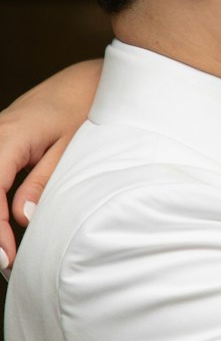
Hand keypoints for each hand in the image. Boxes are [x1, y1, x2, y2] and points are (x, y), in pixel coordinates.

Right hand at [0, 59, 102, 267]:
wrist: (91, 79)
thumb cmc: (86, 109)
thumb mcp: (72, 149)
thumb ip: (44, 183)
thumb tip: (22, 218)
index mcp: (11, 136)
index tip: (6, 256)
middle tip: (6, 261)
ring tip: (7, 251)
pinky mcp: (1, 142)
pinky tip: (6, 228)